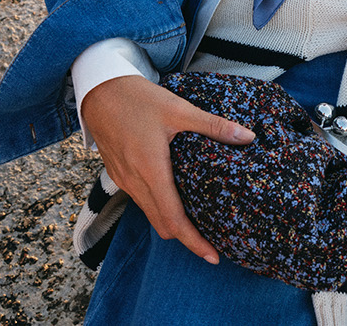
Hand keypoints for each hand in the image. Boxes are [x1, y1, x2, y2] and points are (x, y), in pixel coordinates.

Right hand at [82, 74, 255, 265]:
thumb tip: (248, 137)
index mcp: (151, 170)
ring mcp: (123, 180)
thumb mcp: (178, 109)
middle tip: (212, 239)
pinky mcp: (118, 174)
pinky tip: (174, 195)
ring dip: (171, 222)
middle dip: (186, 237)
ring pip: (150, 214)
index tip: (213, 255)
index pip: (173, 220)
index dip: (194, 242)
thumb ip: (213, 126)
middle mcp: (135, 182)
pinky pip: (140, 201)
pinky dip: (158, 207)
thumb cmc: (137, 98)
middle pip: (162, 225)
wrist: (98, 90)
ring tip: (197, 219)